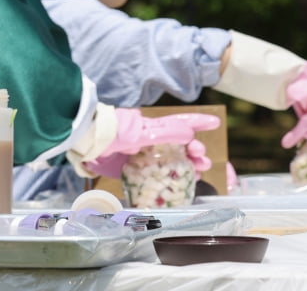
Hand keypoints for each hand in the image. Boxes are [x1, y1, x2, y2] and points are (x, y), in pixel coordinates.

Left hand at [85, 109, 219, 178]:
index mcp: (155, 128)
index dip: (198, 123)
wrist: (90, 143)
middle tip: (203, 160)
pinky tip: (183, 184)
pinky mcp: (137, 170)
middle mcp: (153, 141)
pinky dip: (173, 180)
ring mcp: (146, 156)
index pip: (181, 123)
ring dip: (190, 165)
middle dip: (196, 151)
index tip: (215, 123)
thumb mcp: (143, 132)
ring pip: (174, 160)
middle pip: (181, 145)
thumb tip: (190, 134)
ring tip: (200, 170)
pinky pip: (159, 175)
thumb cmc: (116, 132)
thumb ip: (166, 132)